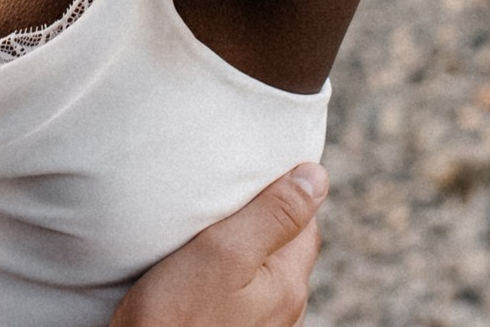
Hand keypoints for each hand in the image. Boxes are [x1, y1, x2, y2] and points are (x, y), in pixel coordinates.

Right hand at [109, 164, 325, 326]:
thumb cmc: (175, 314)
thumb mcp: (224, 251)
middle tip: (219, 204)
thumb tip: (315, 176)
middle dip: (258, 221)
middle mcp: (284, 310)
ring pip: (260, 271)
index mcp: (289, 284)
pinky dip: (224, 276)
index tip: (243, 180)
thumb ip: (272, 214)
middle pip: (282, 247)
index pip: (304, 222)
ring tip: (204, 235)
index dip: (277, 194)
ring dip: (239, 250)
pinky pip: (239, 295)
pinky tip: (196, 274)